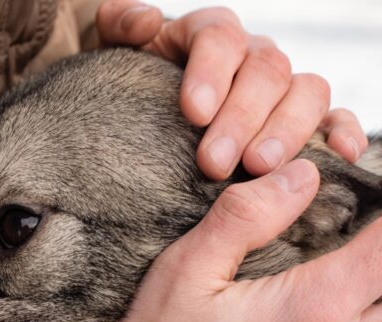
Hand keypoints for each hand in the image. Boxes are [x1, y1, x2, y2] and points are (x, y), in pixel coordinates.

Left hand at [95, 1, 368, 179]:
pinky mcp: (302, 118)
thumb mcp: (114, 53)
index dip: (209, 72)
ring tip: (257, 168)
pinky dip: (341, 132)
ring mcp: (281, 88)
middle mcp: (252, 56)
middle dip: (241, 118)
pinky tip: (335, 156)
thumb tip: (148, 20)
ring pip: (305, 92)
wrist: (144, 114)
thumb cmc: (129, 85)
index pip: (219, 37)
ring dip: (286, 131)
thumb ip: (120, 26)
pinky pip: (334, 116)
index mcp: (208, 33)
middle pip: (265, 71)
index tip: (192, 112)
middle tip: (213, 162)